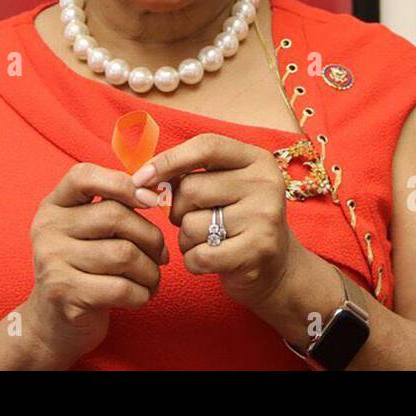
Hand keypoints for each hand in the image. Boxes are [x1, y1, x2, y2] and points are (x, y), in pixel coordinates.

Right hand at [21, 162, 166, 368]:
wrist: (52, 322)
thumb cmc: (83, 269)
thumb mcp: (87, 232)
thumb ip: (113, 206)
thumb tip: (156, 192)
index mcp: (53, 206)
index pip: (83, 175)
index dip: (122, 183)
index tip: (150, 201)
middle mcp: (48, 229)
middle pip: (115, 216)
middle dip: (150, 236)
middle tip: (161, 254)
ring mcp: (52, 261)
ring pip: (124, 254)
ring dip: (151, 270)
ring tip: (152, 278)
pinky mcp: (66, 294)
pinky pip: (122, 287)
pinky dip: (142, 293)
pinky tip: (141, 295)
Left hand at [132, 133, 296, 312]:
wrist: (275, 269)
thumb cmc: (235, 222)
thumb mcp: (222, 188)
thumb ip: (189, 176)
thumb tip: (140, 181)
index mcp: (256, 159)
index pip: (206, 146)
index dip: (169, 160)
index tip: (140, 178)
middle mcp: (266, 183)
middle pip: (192, 188)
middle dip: (178, 209)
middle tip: (192, 219)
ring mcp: (265, 217)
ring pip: (191, 224)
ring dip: (187, 239)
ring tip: (207, 241)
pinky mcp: (258, 251)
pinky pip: (199, 255)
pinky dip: (194, 261)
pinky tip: (211, 260)